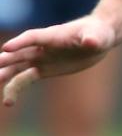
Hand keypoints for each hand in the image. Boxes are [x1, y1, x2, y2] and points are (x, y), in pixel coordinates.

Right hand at [0, 15, 115, 106]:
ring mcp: (42, 58)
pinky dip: (15, 88)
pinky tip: (9, 102)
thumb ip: (92, 39)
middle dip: (7, 59)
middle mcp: (44, 47)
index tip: (6, 48)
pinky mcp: (44, 69)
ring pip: (18, 67)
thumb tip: (91, 42)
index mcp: (54, 35)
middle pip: (21, 52)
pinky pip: (25, 79)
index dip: (21, 42)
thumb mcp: (98, 36)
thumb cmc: (98, 33)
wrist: (98, 39)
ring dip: (5, 75)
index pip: (34, 37)